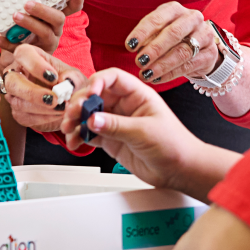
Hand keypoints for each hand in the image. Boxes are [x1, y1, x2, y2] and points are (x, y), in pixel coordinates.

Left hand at [0, 0, 83, 63]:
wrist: (14, 46)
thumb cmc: (22, 18)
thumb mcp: (17, 0)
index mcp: (55, 12)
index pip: (73, 6)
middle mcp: (55, 27)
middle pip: (58, 18)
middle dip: (44, 10)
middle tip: (27, 3)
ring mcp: (46, 41)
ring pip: (44, 33)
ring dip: (30, 24)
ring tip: (14, 16)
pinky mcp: (33, 53)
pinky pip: (22, 48)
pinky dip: (9, 42)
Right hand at [0, 43, 76, 133]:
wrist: (70, 104)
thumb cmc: (70, 84)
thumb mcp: (75, 78)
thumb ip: (72, 78)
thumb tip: (66, 81)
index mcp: (30, 57)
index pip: (23, 54)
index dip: (35, 65)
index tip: (53, 77)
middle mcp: (17, 74)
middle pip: (12, 81)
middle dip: (32, 93)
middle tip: (54, 100)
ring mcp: (15, 94)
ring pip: (18, 102)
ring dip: (42, 108)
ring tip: (62, 108)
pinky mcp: (18, 112)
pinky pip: (24, 117)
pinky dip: (43, 118)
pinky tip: (57, 115)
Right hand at [70, 68, 208, 189]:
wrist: (179, 170)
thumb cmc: (174, 145)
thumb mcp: (144, 132)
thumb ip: (115, 125)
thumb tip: (91, 119)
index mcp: (137, 95)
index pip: (112, 78)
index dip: (97, 82)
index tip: (88, 95)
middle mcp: (125, 106)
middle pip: (96, 95)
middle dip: (80, 103)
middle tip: (72, 115)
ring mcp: (117, 122)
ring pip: (89, 115)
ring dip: (76, 120)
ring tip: (69, 129)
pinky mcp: (111, 139)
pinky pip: (90, 133)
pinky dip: (79, 136)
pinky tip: (75, 141)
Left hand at [127, 2, 221, 86]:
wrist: (200, 48)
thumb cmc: (172, 38)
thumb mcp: (159, 32)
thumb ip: (148, 37)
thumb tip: (135, 48)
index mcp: (175, 9)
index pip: (158, 18)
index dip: (142, 32)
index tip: (129, 46)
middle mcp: (192, 19)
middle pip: (173, 33)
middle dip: (154, 49)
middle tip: (139, 62)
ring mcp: (204, 35)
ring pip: (182, 51)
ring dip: (162, 65)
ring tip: (146, 74)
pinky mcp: (210, 53)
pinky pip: (189, 65)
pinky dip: (171, 74)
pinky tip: (157, 79)